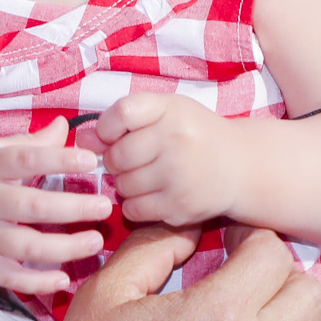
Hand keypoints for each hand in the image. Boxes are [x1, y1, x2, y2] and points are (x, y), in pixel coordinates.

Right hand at [0, 132, 115, 295]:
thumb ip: (25, 143)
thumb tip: (65, 127)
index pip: (24, 159)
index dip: (59, 159)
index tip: (92, 160)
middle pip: (31, 208)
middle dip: (72, 208)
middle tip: (105, 206)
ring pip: (25, 248)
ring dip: (65, 248)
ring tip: (95, 241)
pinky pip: (7, 276)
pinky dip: (35, 282)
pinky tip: (63, 278)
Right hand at [35, 228, 320, 320]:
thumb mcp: (106, 293)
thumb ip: (153, 245)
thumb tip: (191, 228)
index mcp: (217, 315)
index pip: (273, 254)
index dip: (250, 237)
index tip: (226, 242)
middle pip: (309, 291)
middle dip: (279, 274)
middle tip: (242, 275)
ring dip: (292, 316)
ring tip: (253, 315)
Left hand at [91, 94, 244, 227]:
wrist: (239, 166)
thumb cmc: (194, 134)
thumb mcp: (166, 112)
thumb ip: (124, 119)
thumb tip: (81, 139)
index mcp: (172, 110)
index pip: (120, 114)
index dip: (106, 128)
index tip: (112, 135)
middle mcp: (177, 141)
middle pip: (116, 156)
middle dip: (114, 161)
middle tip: (131, 160)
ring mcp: (179, 177)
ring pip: (122, 186)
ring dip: (124, 184)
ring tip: (146, 176)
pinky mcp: (180, 207)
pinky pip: (134, 209)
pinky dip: (135, 204)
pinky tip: (152, 194)